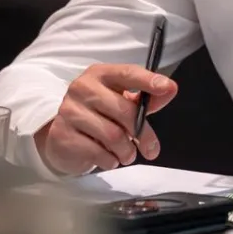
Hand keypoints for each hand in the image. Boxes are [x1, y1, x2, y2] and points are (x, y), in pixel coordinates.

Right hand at [37, 63, 178, 175]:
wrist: (64, 136)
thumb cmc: (99, 115)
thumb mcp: (122, 102)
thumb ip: (146, 97)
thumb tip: (170, 90)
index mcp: (100, 74)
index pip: (127, 73)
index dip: (147, 80)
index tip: (167, 87)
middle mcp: (82, 88)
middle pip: (124, 110)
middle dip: (143, 133)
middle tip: (150, 148)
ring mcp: (69, 111)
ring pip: (113, 135)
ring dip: (127, 151)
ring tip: (127, 154)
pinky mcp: (63, 135)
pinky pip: (98, 152)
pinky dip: (110, 160)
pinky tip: (109, 158)